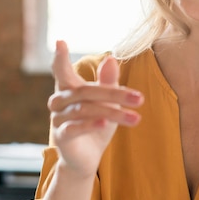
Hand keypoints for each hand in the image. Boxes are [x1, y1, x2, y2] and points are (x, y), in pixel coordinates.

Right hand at [47, 40, 143, 176]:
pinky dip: (90, 124)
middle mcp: (59, 101)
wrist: (87, 158)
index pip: (61, 70)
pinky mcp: (61, 137)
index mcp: (69, 89)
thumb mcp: (107, 102)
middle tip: (140, 98)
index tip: (60, 41)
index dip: (60, 57)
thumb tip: (111, 58)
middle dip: (115, 93)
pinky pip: (75, 127)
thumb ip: (108, 82)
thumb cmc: (97, 124)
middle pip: (85, 91)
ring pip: (84, 109)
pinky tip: (105, 124)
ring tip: (135, 117)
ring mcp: (58, 119)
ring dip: (112, 112)